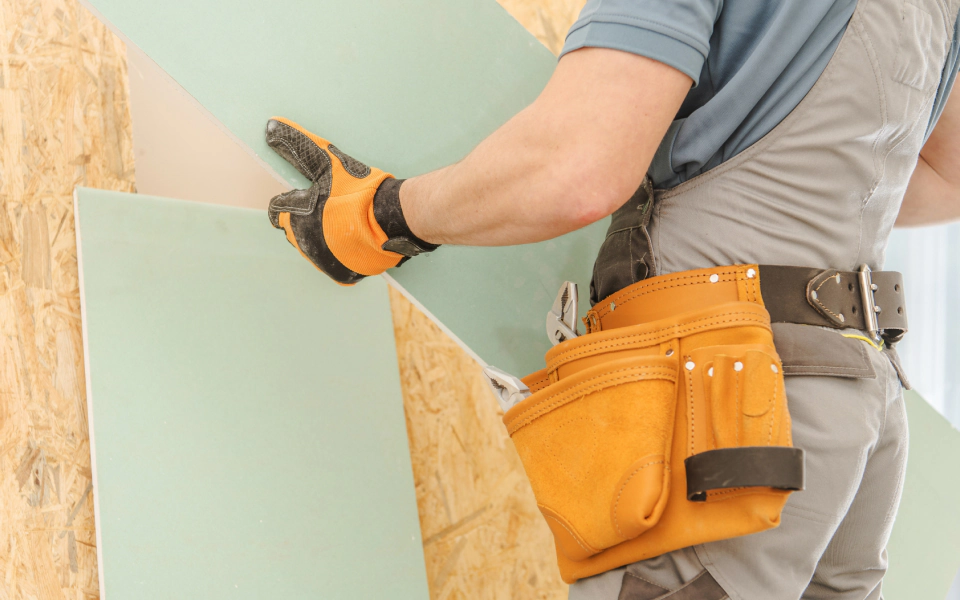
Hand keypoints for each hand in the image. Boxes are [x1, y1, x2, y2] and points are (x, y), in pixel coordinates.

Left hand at [265, 117, 437, 284]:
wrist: (391, 220)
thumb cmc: (357, 191)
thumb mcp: (327, 162)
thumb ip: (297, 146)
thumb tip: (269, 125)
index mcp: (294, 218)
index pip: (279, 210)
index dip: (295, 200)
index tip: (313, 196)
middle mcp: (303, 244)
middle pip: (296, 231)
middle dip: (308, 220)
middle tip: (334, 209)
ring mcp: (322, 262)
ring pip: (315, 248)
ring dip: (324, 237)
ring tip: (347, 224)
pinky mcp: (341, 275)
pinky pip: (335, 264)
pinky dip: (341, 254)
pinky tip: (354, 241)